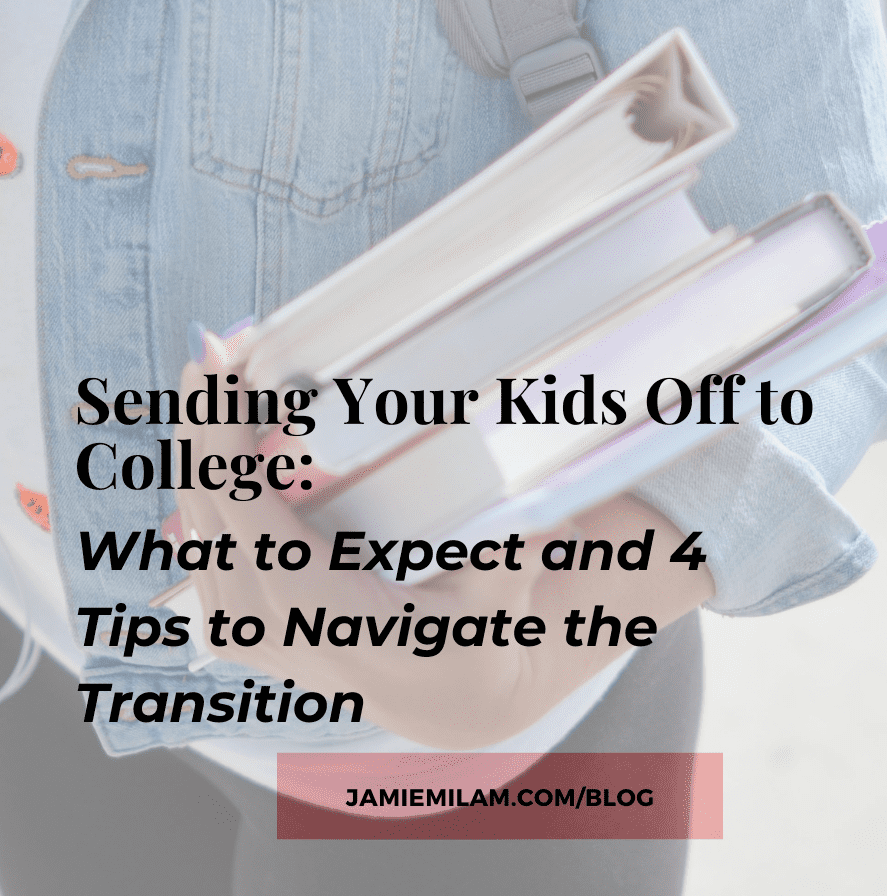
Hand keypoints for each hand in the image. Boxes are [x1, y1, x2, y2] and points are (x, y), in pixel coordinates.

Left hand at [176, 333, 714, 747]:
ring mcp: (262, 640)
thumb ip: (512, 561)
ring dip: (195, 454)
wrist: (456, 693)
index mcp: (349, 639)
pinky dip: (199, 483)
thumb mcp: (510, 597)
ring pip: (200, 541)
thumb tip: (529, 518)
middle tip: (213, 354)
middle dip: (206, 441)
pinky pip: (205, 548)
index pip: (270, 554)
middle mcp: (291, 647)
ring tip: (208, 376)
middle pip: (220, 536)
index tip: (232, 405)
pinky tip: (207, 427)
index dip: (240, 478)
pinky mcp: (248, 623)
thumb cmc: (485, 635)